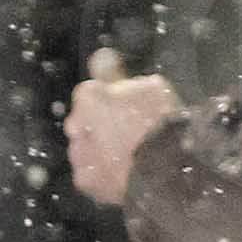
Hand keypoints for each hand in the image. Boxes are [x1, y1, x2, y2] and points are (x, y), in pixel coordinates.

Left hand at [66, 59, 183, 207]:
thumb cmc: (160, 121)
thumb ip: (121, 74)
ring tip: (126, 157)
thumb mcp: (151, 87)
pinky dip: (102, 174)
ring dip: (99, 149)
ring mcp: (78, 155)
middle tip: (127, 132)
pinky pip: (91, 175)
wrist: (165, 170)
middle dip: (99, 124)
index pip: (90, 90)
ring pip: (85, 148)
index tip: (124, 104)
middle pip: (83, 120)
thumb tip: (102, 58)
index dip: (108, 98)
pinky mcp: (85, 182)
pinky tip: (122, 174)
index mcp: (89, 96)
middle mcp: (76, 124)